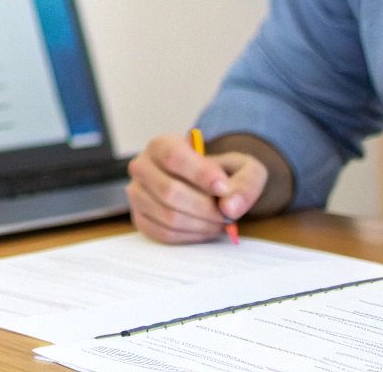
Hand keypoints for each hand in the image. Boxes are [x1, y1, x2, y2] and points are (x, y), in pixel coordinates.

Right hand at [126, 132, 267, 243]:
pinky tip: (206, 229)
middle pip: (169, 191)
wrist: (208, 188)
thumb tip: (230, 207)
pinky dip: (191, 236)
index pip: (174, 157)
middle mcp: (142, 167)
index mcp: (162, 145)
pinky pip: (164, 234)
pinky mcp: (140, 219)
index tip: (224, 188)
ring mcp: (137, 195)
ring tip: (220, 222)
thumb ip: (245, 183)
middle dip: (205, 208)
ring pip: (168, 216)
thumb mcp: (245, 169)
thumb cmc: (223, 174)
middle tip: (227, 214)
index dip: (200, 174)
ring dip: (201, 224)